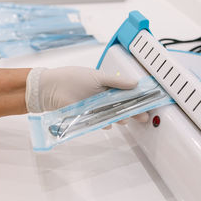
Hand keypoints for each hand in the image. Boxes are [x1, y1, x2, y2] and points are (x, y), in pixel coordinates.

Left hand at [25, 67, 148, 122]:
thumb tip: (135, 84)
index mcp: (108, 87)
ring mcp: (97, 109)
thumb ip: (117, 82)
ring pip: (113, 116)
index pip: (127, 93)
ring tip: (127, 119)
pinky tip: (109, 123)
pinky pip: (100, 123)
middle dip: (134, 112)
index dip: (138, 98)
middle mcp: (104, 99)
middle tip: (144, 117)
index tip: (149, 101)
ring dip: (121, 118)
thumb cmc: (73, 78)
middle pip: (123, 107)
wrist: (51, 88)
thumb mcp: (98, 77)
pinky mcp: (89, 118)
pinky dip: (105, 123)